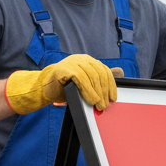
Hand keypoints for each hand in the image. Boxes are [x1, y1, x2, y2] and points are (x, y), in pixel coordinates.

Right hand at [4, 55, 120, 114]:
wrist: (44, 88)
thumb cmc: (65, 87)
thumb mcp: (85, 84)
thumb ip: (100, 79)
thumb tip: (121, 72)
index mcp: (88, 61)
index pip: (104, 71)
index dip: (110, 85)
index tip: (113, 99)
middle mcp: (81, 59)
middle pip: (99, 74)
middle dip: (103, 92)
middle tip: (104, 106)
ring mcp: (73, 62)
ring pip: (91, 76)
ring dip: (97, 93)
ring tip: (98, 105)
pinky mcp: (65, 69)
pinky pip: (81, 79)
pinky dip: (88, 91)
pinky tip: (91, 100)